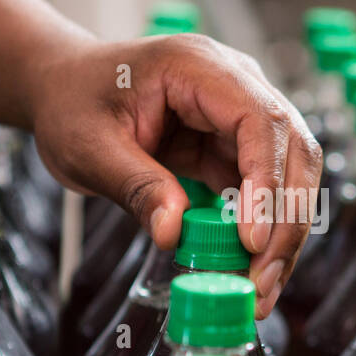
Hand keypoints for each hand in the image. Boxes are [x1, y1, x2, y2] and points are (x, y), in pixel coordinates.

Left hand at [27, 33, 322, 317]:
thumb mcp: (90, 146)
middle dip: (286, 219)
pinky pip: (263, 191)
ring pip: (289, 175)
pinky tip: (249, 272)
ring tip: (260, 288)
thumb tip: (173, 234)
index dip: (266, 181)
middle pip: (292, 149)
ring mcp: (238, 116)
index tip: (251, 239)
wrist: (62, 88)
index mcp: (198, 67)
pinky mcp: (233, 147)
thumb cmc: (73, 103)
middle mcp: (234, 84)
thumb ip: (135, 186)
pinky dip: (262, 232)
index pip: (259, 120)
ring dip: (282, 233)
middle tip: (263, 281)